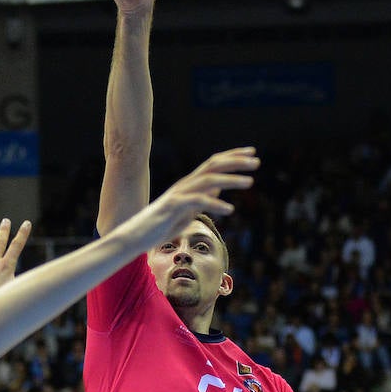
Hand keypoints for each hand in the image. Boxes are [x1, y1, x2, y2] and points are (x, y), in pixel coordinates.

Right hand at [124, 147, 259, 251]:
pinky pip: (197, 201)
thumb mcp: (185, 212)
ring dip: (231, 179)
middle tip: (256, 161)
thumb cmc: (158, 228)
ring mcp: (178, 195)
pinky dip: (215, 203)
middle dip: (235, 162)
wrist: (133, 237)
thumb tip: (217, 189)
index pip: (213, 164)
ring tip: (250, 182)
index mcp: (188, 185)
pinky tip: (229, 210)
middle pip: (212, 166)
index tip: (251, 154)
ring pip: (208, 180)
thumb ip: (200, 199)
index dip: (232, 157)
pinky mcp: (173, 207)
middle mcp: (184, 185)